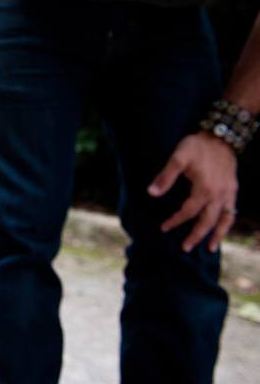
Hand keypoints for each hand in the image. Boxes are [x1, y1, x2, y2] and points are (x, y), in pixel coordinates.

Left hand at [147, 131, 237, 252]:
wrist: (220, 135)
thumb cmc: (196, 146)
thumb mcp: (178, 158)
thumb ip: (165, 177)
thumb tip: (151, 193)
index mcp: (204, 188)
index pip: (188, 211)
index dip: (175, 221)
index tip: (164, 227)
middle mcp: (219, 194)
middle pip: (207, 221)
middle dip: (195, 235)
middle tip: (184, 248)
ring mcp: (228, 192)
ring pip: (224, 219)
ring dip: (216, 235)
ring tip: (208, 248)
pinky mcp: (233, 189)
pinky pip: (232, 211)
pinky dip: (227, 223)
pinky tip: (221, 229)